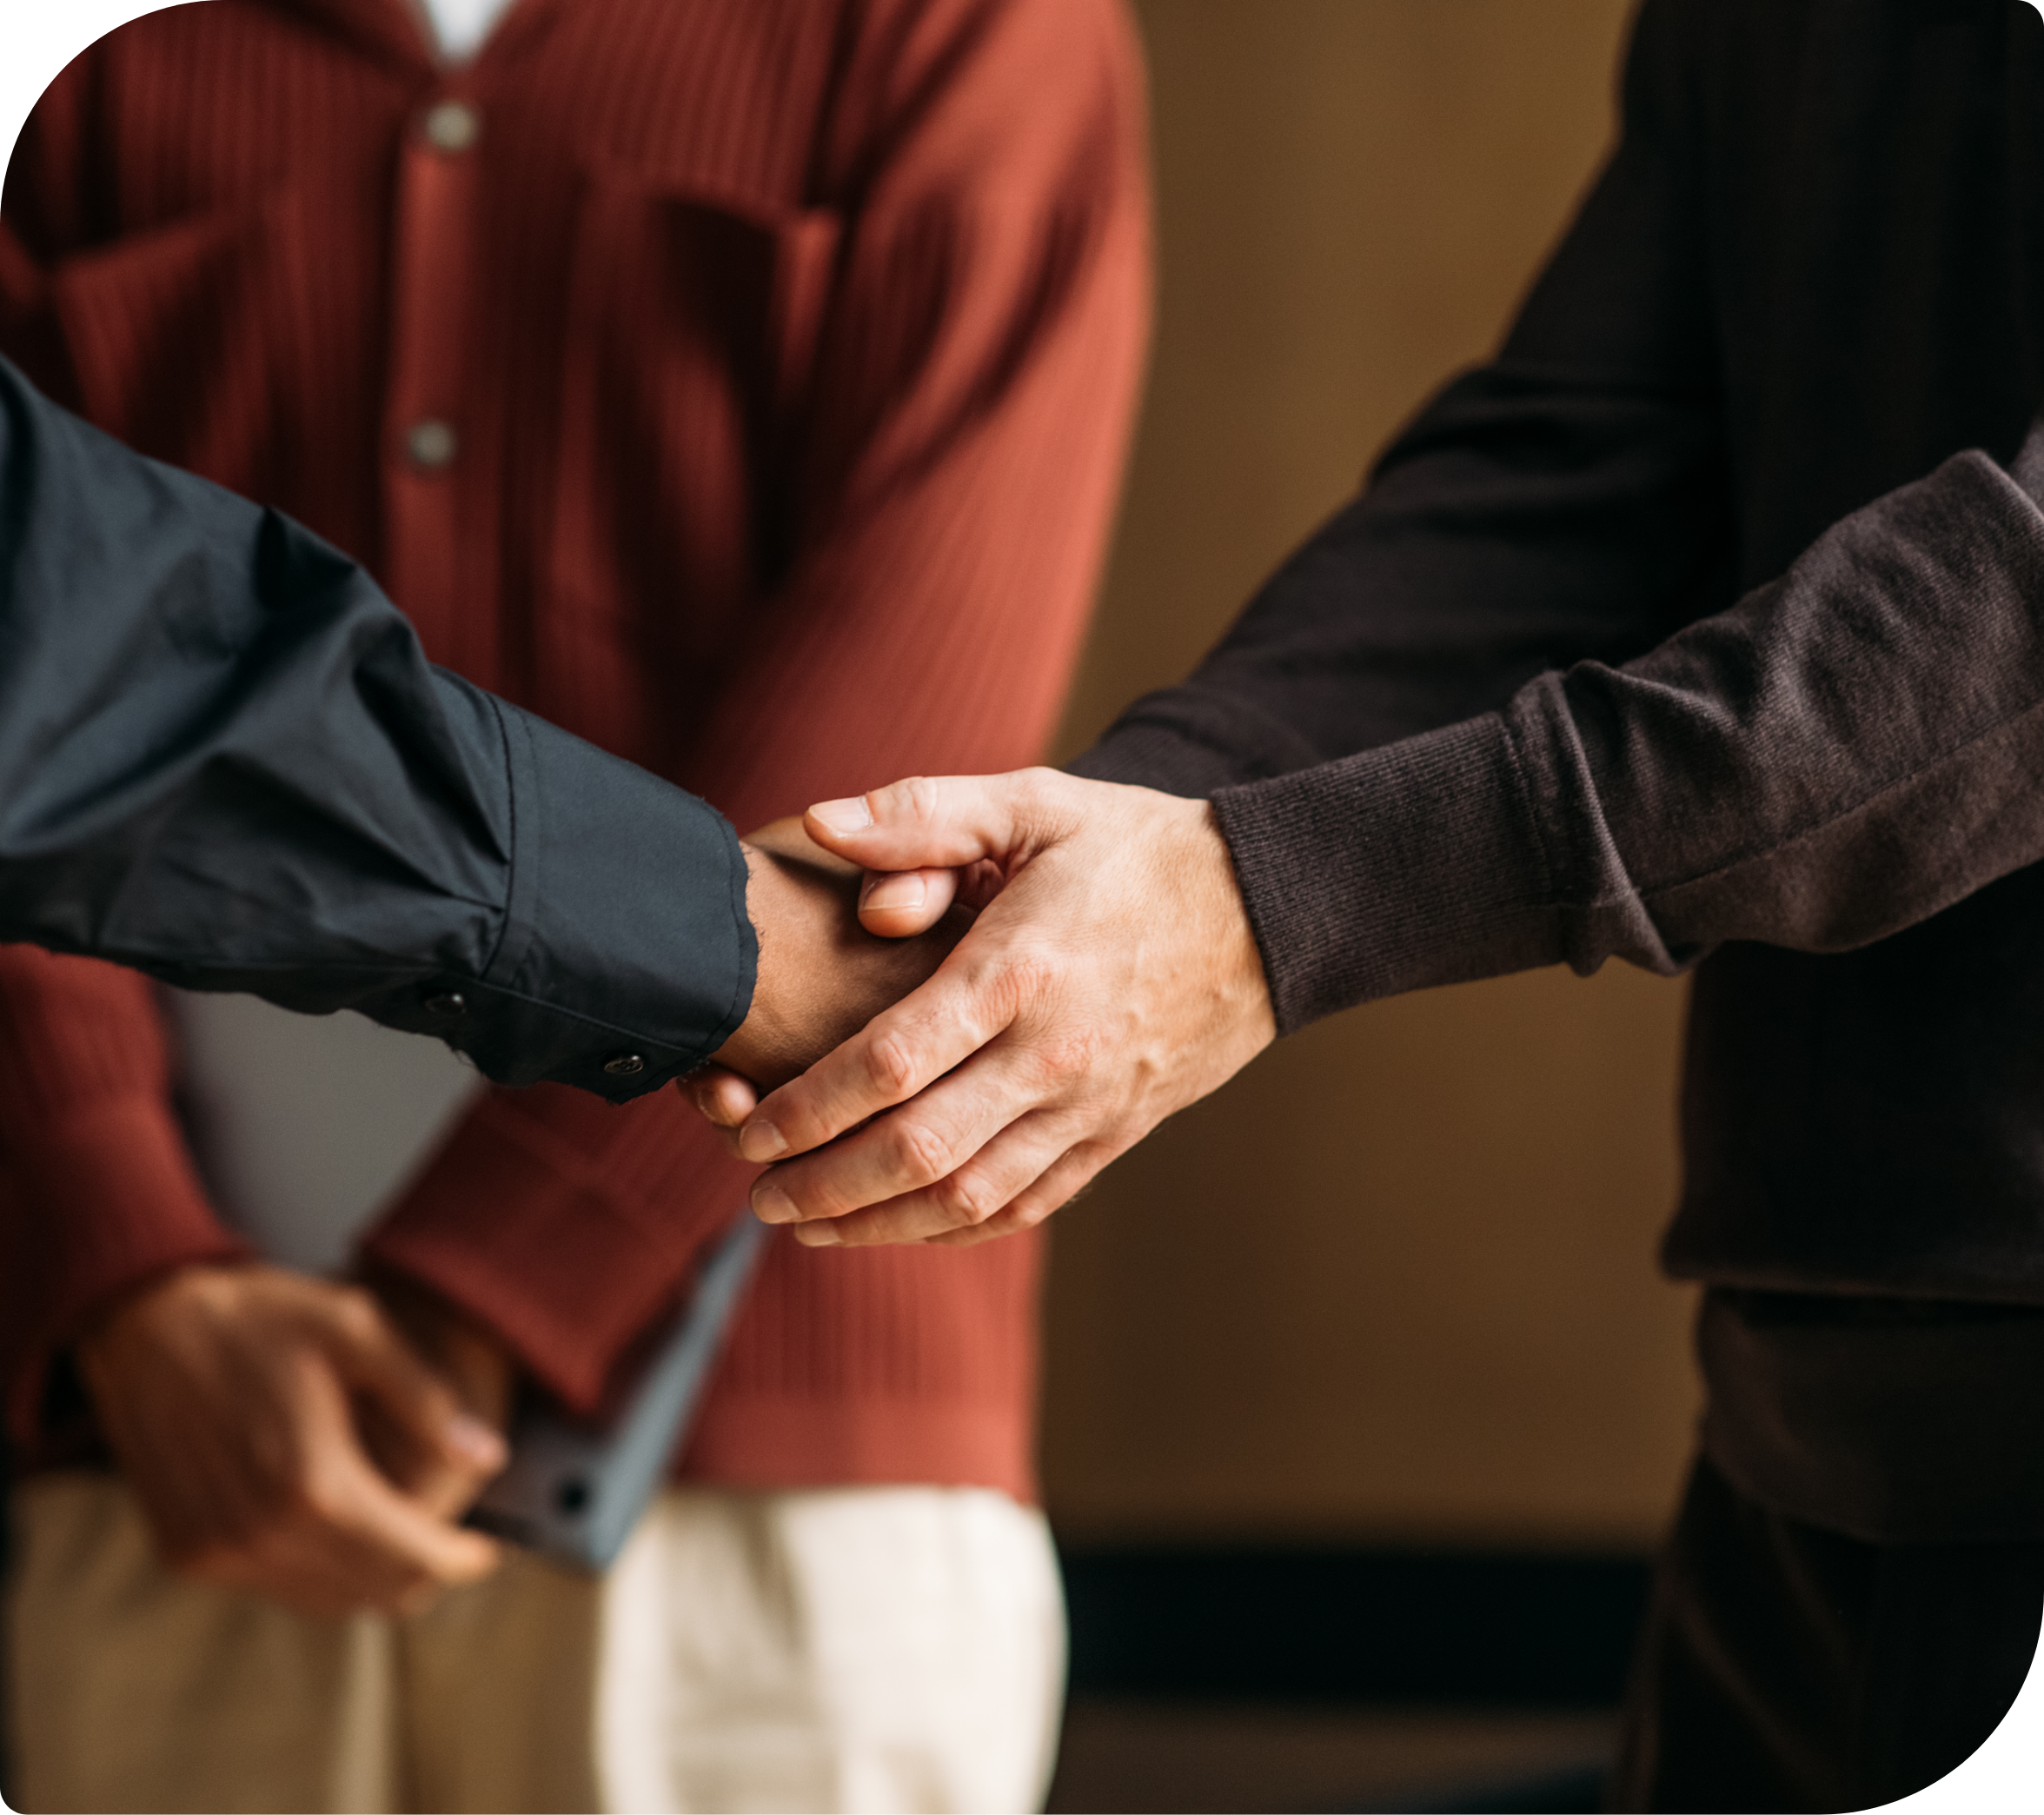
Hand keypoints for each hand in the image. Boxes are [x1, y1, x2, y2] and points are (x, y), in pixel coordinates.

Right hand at [74, 1261, 506, 1617]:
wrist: (145, 1322)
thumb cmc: (259, 1316)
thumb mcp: (358, 1330)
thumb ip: (428, 1399)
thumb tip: (488, 1457)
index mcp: (312, 1482)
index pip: (411, 1557)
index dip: (461, 1560)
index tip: (488, 1549)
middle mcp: (261, 1533)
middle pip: (374, 1591)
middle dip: (425, 1572)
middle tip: (453, 1544)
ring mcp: (218, 1551)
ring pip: (325, 1601)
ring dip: (373, 1578)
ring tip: (404, 1536)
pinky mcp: (187, 1552)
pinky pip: (275, 1587)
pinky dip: (320, 1573)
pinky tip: (340, 1529)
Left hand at [695, 769, 1276, 1244]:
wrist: (1267, 911)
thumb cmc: (1137, 848)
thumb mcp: (1035, 804)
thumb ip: (923, 813)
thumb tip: (819, 824)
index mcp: (1017, 970)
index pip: (889, 1064)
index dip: (807, 1108)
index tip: (746, 1125)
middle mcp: (1052, 1053)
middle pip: (916, 1150)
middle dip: (823, 1185)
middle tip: (757, 1194)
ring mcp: (1088, 1104)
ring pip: (968, 1197)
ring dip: (877, 1224)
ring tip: (808, 1226)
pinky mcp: (1116, 1134)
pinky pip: (1027, 1205)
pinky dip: (956, 1228)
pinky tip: (903, 1226)